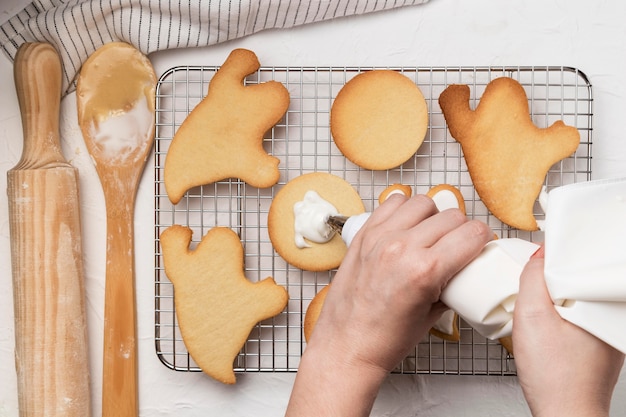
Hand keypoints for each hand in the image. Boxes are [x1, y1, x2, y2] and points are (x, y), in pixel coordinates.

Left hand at [286, 194, 492, 415]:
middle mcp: (402, 248)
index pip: (472, 233)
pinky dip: (404, 210)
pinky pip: (392, 203)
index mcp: (425, 270)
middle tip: (457, 246)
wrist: (347, 345)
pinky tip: (406, 227)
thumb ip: (453, 284)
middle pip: (451, 216)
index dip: (482, 238)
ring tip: (430, 235)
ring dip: (433, 216)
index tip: (480, 244)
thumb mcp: (433, 315)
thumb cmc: (384, 339)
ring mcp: (380, 238)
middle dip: (461, 230)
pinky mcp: (364, 234)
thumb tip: (465, 266)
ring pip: (423, 203)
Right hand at [513, 246, 624, 416]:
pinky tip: (547, 327)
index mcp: (605, 304)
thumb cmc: (555, 377)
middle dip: (552, 279)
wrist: (564, 414)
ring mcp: (607, 331)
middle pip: (577, 279)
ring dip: (555, 297)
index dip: (551, 259)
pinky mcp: (599, 343)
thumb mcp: (532, 317)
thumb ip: (533, 279)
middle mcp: (613, 316)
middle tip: (532, 290)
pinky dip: (561, 315)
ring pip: (577, 298)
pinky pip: (578, 316)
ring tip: (538, 309)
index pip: (579, 262)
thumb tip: (540, 255)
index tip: (535, 265)